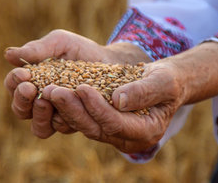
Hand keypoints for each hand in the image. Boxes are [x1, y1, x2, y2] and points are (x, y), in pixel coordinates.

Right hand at [3, 29, 150, 137]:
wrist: (110, 60)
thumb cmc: (80, 50)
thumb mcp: (59, 43)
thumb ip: (37, 49)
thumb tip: (8, 54)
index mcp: (31, 82)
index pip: (13, 87)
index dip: (14, 83)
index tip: (24, 74)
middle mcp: (40, 103)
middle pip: (21, 111)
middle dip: (22, 101)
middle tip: (30, 89)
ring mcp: (57, 116)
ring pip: (39, 127)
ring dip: (40, 114)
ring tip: (47, 99)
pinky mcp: (75, 123)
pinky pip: (64, 127)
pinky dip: (64, 117)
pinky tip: (71, 105)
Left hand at [39, 59, 185, 152]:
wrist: (166, 82)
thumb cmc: (168, 80)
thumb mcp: (163, 81)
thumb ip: (144, 91)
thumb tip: (118, 99)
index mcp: (146, 131)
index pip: (115, 123)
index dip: (97, 107)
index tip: (81, 87)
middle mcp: (128, 138)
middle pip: (95, 128)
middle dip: (73, 109)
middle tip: (53, 90)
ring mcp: (114, 134)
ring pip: (85, 125)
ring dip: (65, 109)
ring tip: (49, 90)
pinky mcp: (103, 125)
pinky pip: (83, 120)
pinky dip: (68, 107)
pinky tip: (55, 91)